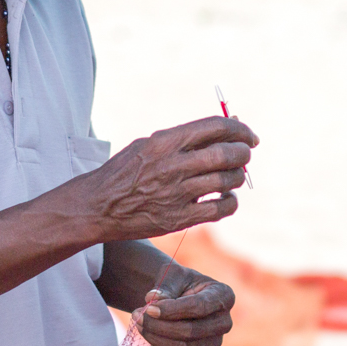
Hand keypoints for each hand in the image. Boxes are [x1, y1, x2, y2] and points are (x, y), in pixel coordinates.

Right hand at [78, 117, 257, 241]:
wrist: (97, 206)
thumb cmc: (125, 172)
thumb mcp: (148, 145)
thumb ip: (185, 137)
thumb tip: (228, 128)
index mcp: (165, 141)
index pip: (216, 126)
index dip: (240, 129)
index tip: (249, 136)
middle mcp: (173, 165)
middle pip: (227, 153)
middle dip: (243, 153)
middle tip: (244, 155)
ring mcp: (177, 193)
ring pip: (227, 180)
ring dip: (237, 177)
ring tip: (232, 176)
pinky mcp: (179, 218)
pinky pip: (221, 209)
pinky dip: (230, 201)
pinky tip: (225, 198)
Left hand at [135, 262, 234, 345]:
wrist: (177, 295)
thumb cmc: (178, 282)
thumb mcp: (172, 276)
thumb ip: (165, 286)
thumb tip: (153, 298)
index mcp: (224, 296)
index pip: (200, 307)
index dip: (173, 310)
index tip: (150, 308)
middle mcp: (225, 322)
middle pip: (191, 331)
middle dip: (159, 326)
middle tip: (138, 316)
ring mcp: (215, 343)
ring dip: (156, 339)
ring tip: (140, 324)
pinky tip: (151, 342)